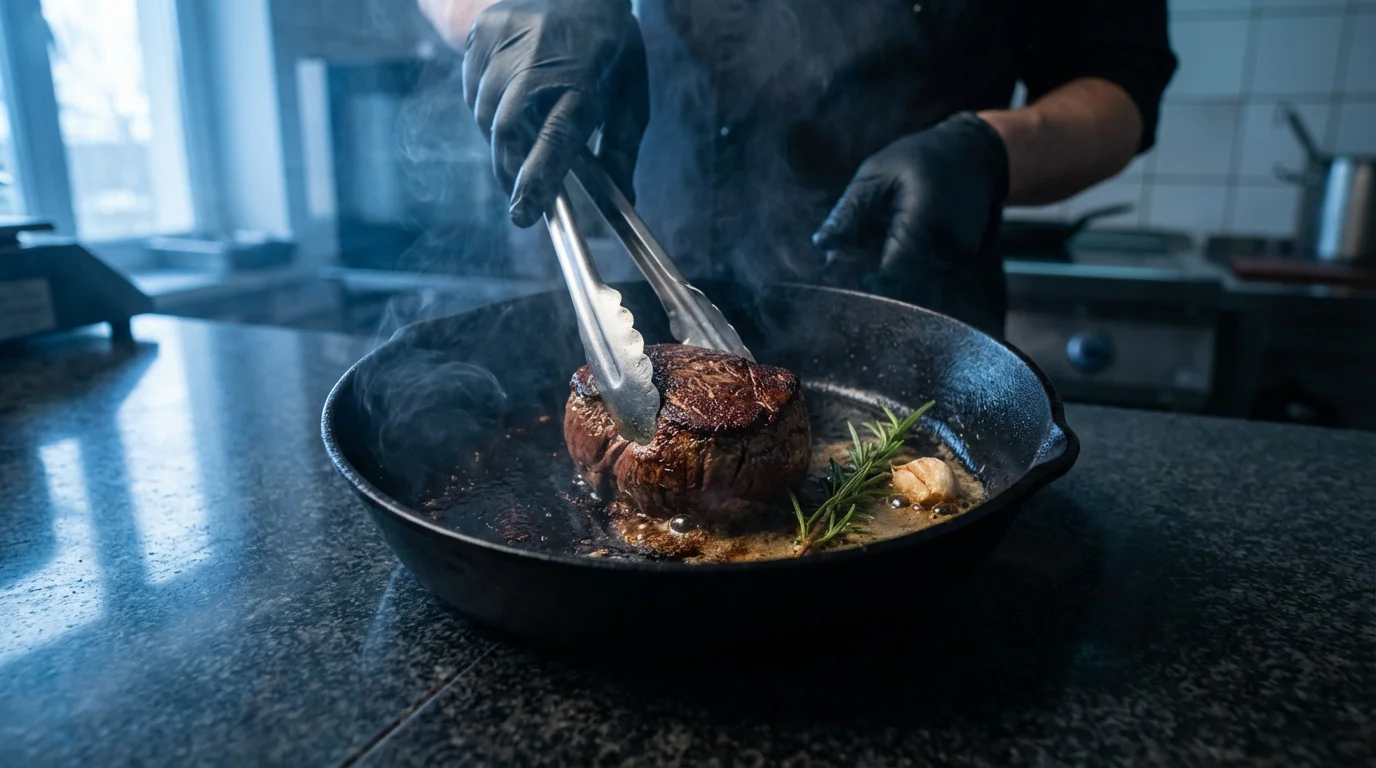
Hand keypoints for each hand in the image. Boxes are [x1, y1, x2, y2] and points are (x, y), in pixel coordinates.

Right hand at [463, 0, 647, 226]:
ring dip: (498, 140)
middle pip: (507, 130)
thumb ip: (621, 149)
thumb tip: (624, 201)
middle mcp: (541, 58)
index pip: (555, 137)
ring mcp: (507, 40)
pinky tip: (508, 101)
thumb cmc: (609, 48)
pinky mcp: (484, 32)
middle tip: (516, 195)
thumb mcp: (629, 94)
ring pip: (484, 113)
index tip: (523, 214)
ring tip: (518, 141)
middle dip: (508, 170)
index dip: (537, 178)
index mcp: (585, 77)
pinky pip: (472, 88)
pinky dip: (485, 107)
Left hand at [812, 112, 1009, 301]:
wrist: (974, 155)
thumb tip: (821, 245)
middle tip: (851, 254)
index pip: (889, 273)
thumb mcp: (876, 174)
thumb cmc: (920, 158)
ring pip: (912, 286)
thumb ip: (850, 212)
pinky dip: (905, 270)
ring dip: (887, 275)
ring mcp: (959, 260)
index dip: (860, 277)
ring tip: (876, 240)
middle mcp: (948, 248)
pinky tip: (895, 244)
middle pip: (899, 286)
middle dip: (869, 276)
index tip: (839, 266)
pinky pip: (926, 279)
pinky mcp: (961, 266)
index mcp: (926, 221)